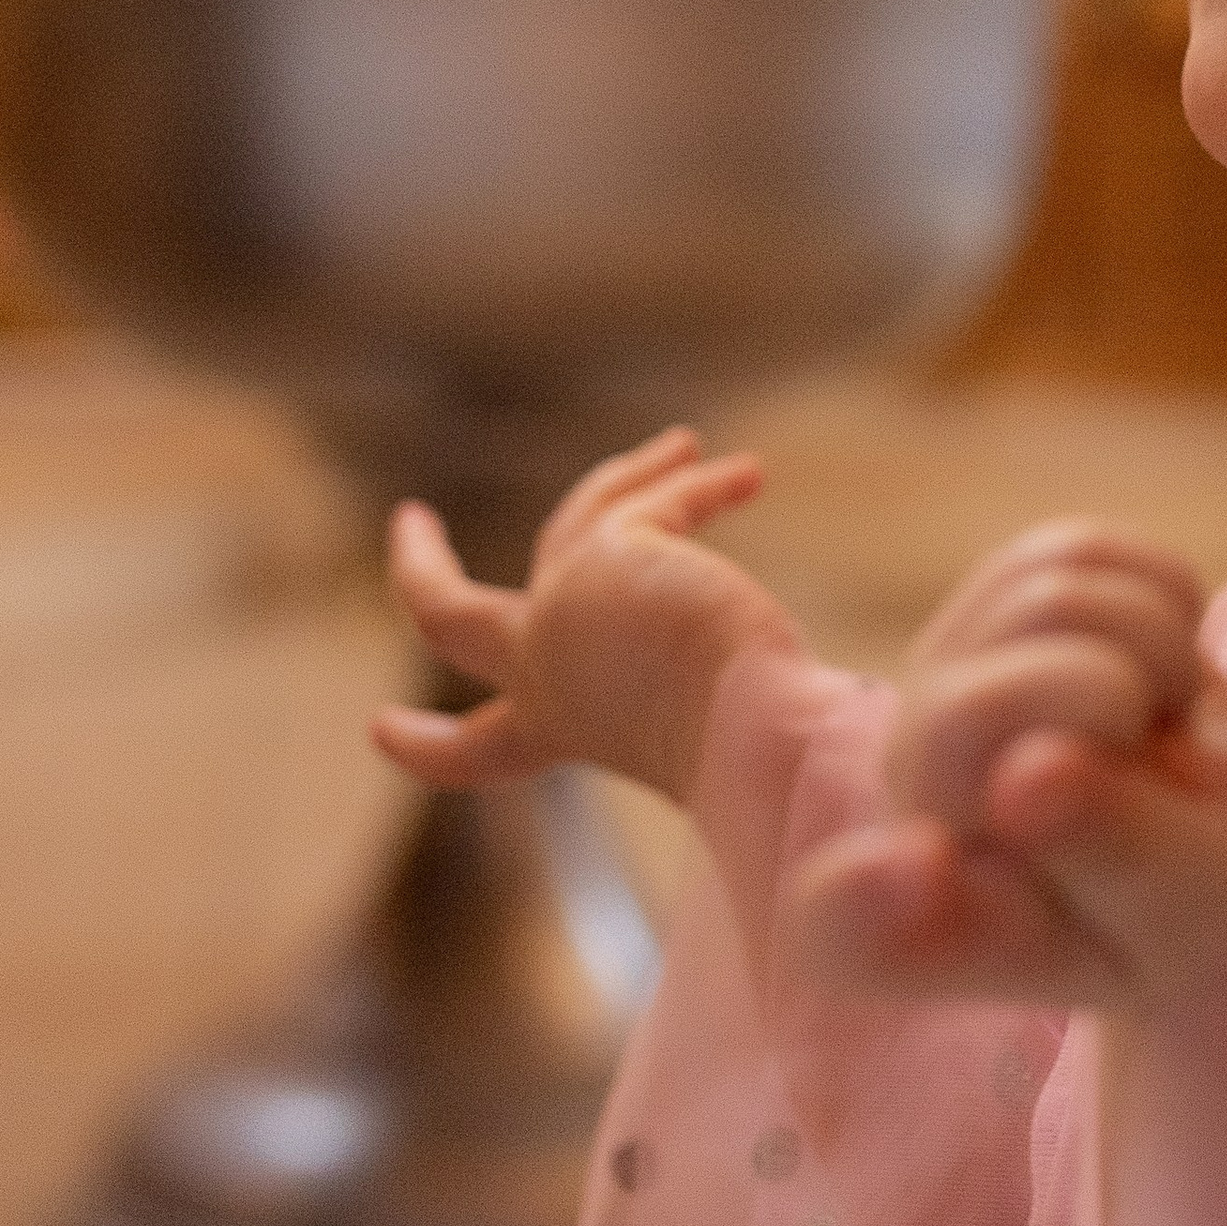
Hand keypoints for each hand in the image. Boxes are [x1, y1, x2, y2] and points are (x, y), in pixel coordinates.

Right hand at [372, 428, 796, 802]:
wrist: (761, 749)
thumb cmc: (759, 778)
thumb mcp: (726, 758)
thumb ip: (740, 742)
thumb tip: (843, 751)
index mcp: (565, 739)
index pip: (480, 756)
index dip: (428, 747)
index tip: (383, 731)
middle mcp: (548, 677)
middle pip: (445, 619)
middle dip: (420, 570)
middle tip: (409, 528)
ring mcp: (565, 609)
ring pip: (576, 519)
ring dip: (630, 479)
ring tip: (685, 447)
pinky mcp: (606, 556)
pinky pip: (656, 499)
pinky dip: (701, 482)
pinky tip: (751, 475)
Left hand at [782, 519, 1226, 1014]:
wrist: (1208, 836)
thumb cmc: (1192, 902)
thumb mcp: (1184, 903)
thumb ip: (1112, 851)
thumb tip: (1030, 775)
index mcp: (936, 925)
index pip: (853, 924)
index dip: (868, 899)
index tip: (920, 870)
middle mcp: (911, 798)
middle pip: (978, 705)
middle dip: (1118, 705)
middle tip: (1155, 766)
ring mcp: (938, 686)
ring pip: (1049, 598)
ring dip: (1155, 649)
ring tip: (1156, 727)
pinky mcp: (984, 604)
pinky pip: (1083, 549)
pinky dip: (1159, 592)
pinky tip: (1156, 666)